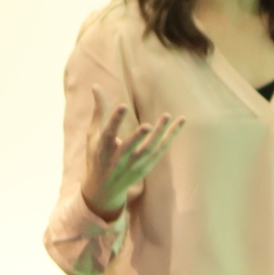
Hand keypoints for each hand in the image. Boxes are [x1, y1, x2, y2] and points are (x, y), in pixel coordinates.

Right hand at [83, 89, 184, 221]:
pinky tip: (180, 123)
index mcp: (101, 150)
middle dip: (138, 137)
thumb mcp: (93, 135)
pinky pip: (161, 151)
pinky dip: (171, 137)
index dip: (115, 121)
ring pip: (149, 150)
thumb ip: (99, 111)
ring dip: (160, 134)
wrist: (104, 189)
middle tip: (149, 125)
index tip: (123, 106)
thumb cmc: (97, 156)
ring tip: (167, 116)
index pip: (108, 135)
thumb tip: (96, 85)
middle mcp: (117, 160)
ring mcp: (134, 165)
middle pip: (130, 148)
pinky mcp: (146, 167)